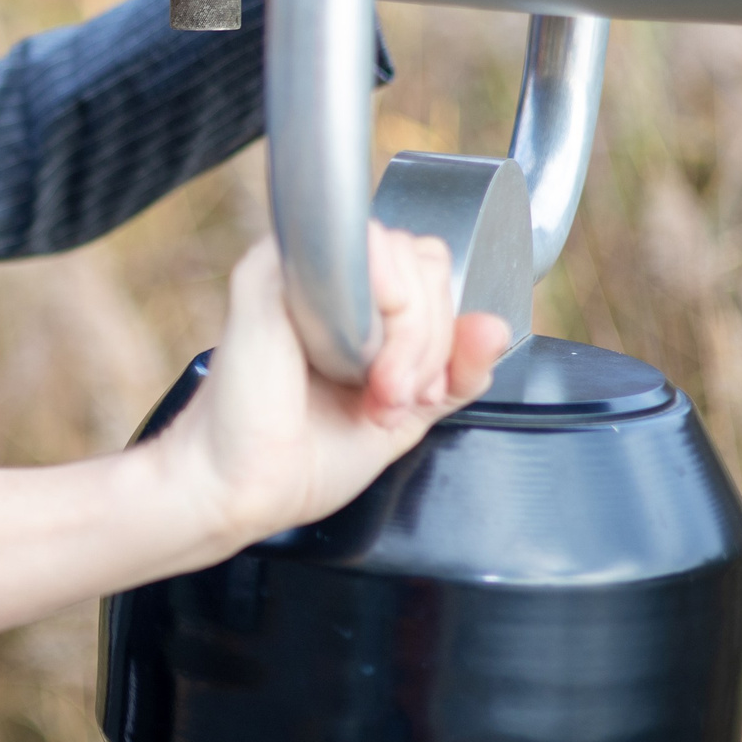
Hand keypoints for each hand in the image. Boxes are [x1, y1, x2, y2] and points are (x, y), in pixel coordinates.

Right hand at [157, 227, 508, 551]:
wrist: (244, 489)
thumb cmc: (302, 458)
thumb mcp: (408, 415)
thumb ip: (457, 372)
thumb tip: (497, 327)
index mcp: (356, 304)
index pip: (431, 272)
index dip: (444, 330)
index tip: (419, 393)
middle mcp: (327, 278)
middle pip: (425, 259)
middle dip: (432, 338)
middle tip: (395, 396)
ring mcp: (297, 269)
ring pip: (400, 253)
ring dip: (411, 335)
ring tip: (377, 392)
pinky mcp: (270, 274)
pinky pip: (354, 254)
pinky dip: (381, 315)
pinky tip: (354, 368)